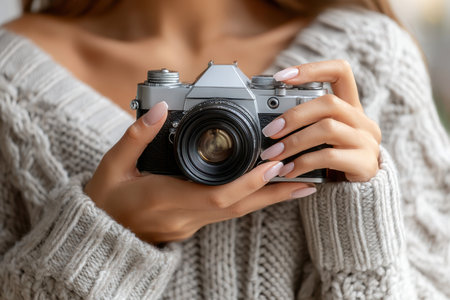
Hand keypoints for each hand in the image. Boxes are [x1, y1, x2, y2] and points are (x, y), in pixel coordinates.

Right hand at [84, 101, 312, 243]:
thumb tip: (157, 110)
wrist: (97, 234)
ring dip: (266, 198)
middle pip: (237, 207)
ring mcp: (188, 224)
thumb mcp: (112, 165)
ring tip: (296, 185)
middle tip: (303, 178)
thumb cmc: (103, 200)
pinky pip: (226, 213)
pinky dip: (248, 200)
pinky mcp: (190, 225)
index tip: (273, 166)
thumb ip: (136, 136)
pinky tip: (264, 190)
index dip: (248, 182)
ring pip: (236, 212)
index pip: (216, 195)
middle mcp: (182, 216)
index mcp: (163, 199)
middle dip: (272, 192)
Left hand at [260, 60, 381, 181]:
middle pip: (329, 103)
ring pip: (328, 129)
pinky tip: (288, 171)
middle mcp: (362, 120)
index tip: (281, 77)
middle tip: (269, 132)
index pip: (340, 72)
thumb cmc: (331, 161)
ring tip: (273, 155)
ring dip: (294, 142)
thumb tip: (266, 118)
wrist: (357, 194)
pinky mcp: (365, 164)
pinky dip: (303, 163)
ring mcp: (366, 141)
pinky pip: (329, 157)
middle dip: (294, 116)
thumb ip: (305, 124)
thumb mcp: (320, 139)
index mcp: (350, 107)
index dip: (311, 70)